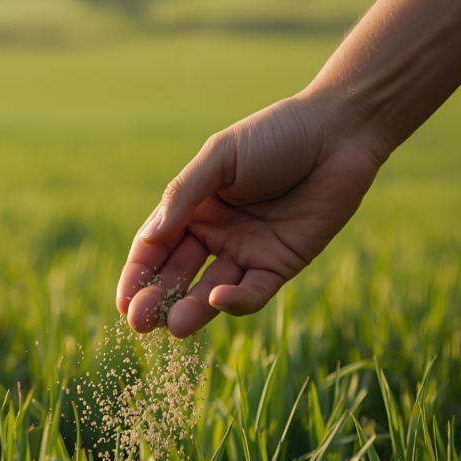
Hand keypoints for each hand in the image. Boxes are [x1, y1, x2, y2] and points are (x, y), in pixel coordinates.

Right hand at [116, 90, 385, 337]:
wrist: (337, 134)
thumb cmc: (275, 135)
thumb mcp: (221, 157)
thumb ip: (184, 195)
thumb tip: (150, 237)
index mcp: (193, 206)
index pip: (155, 247)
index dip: (138, 275)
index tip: (122, 303)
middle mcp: (216, 234)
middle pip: (178, 275)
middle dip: (157, 300)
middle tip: (140, 323)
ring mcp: (247, 252)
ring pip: (212, 291)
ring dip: (192, 309)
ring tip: (174, 326)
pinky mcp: (280, 265)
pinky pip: (254, 292)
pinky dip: (236, 301)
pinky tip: (219, 299)